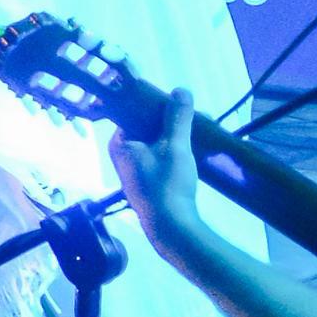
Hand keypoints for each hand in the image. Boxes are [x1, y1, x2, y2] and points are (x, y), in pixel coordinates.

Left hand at [107, 103, 212, 272]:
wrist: (171, 227)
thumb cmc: (167, 183)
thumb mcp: (175, 145)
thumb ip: (177, 117)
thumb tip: (181, 90)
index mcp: (120, 144)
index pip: (131, 113)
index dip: (152, 105)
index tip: (174, 100)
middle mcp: (123, 156)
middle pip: (145, 128)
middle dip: (168, 120)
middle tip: (193, 113)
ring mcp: (135, 171)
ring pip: (155, 143)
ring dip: (174, 135)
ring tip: (197, 127)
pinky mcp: (148, 182)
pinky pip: (160, 158)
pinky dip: (174, 151)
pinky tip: (191, 148)